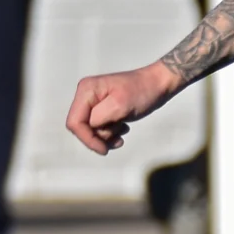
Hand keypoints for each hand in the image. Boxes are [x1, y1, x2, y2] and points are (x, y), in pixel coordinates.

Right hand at [65, 61, 181, 155]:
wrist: (158, 85)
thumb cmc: (142, 92)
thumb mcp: (119, 105)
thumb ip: (99, 118)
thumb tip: (91, 129)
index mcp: (86, 90)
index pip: (74, 122)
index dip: (87, 138)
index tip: (104, 149)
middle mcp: (86, 95)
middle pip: (81, 128)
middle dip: (99, 137)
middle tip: (118, 135)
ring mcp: (94, 102)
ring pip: (91, 131)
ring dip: (107, 136)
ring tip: (123, 129)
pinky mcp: (103, 109)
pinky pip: (99, 129)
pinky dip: (111, 134)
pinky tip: (123, 128)